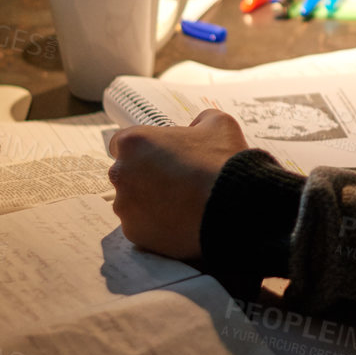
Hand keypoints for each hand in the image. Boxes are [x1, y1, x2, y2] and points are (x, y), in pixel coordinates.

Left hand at [108, 109, 248, 258]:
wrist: (234, 206)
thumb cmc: (223, 161)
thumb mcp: (218, 123)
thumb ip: (198, 121)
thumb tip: (196, 128)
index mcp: (134, 142)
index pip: (122, 143)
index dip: (144, 150)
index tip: (160, 157)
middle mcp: (121, 173)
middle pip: (126, 174)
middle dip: (145, 177)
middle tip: (175, 182)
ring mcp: (125, 206)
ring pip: (132, 203)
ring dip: (150, 202)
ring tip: (181, 204)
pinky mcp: (135, 233)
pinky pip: (142, 227)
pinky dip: (156, 225)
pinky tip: (180, 221)